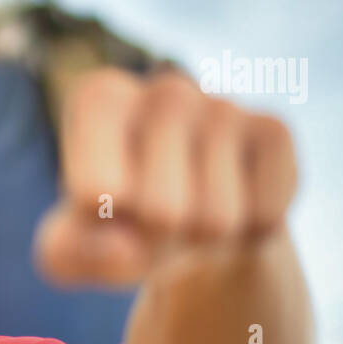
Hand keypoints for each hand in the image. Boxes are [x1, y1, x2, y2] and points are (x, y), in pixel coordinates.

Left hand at [33, 66, 297, 286]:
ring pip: (216, 220)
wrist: (191, 215)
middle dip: (159, 241)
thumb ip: (68, 254)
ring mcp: (224, 105)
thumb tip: (123, 248)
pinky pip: (265, 217)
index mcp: (98, 100)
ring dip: (203, 240)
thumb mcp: (73, 247)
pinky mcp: (274, 131)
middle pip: (163, 212)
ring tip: (191, 213)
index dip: (102, 226)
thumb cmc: (118, 223)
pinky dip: (248, 234)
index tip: (102, 209)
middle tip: (154, 221)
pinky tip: (233, 203)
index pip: (95, 193)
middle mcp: (163, 89)